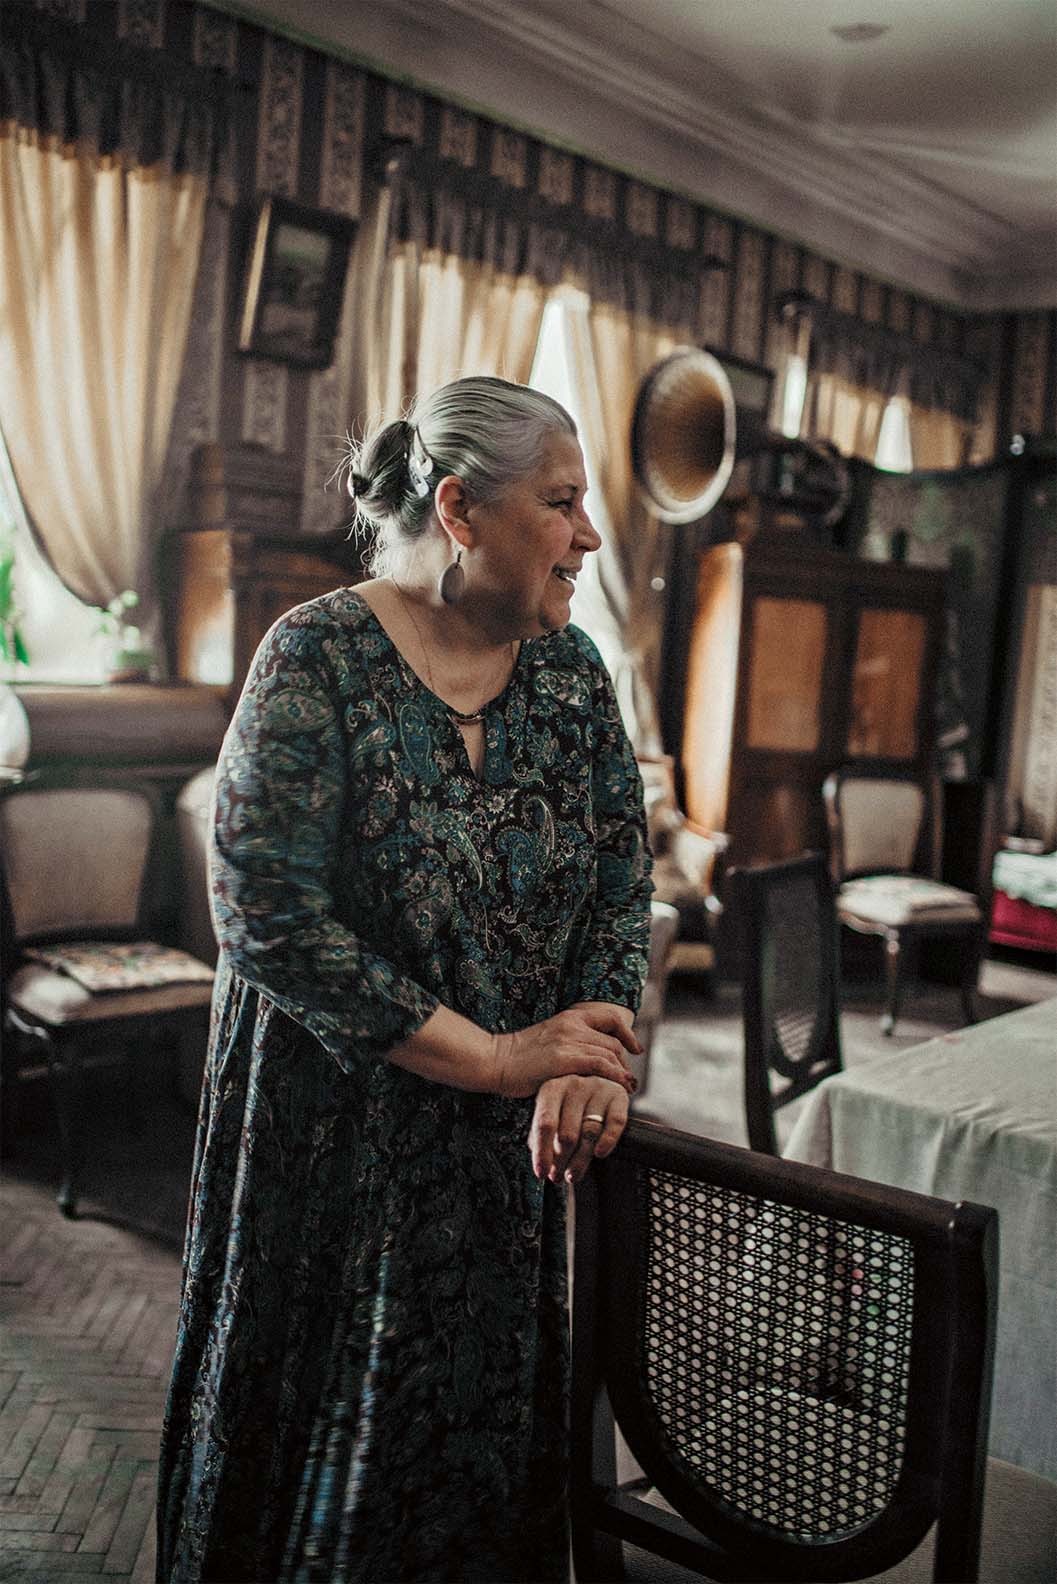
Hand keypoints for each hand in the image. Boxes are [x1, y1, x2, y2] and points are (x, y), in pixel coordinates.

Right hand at [490, 1006, 641, 1099]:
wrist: (495, 1060)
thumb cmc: (519, 1057)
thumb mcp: (549, 1039)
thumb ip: (570, 1043)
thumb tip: (591, 1057)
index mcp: (569, 1018)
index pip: (609, 1019)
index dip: (627, 1034)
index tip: (635, 1049)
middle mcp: (572, 1025)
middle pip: (613, 1042)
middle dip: (624, 1062)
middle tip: (625, 1080)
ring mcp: (568, 1041)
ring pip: (610, 1054)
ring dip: (622, 1073)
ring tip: (626, 1089)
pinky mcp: (564, 1059)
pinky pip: (600, 1065)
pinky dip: (615, 1076)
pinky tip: (619, 1088)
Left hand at [528, 1076, 628, 1184]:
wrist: (598, 1083)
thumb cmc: (568, 1105)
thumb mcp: (551, 1114)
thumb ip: (542, 1135)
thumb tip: (542, 1164)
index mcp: (551, 1088)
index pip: (545, 1124)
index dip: (542, 1152)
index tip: (541, 1174)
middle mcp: (574, 1084)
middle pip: (568, 1133)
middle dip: (561, 1161)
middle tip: (557, 1177)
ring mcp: (598, 1088)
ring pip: (589, 1133)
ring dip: (580, 1160)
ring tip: (572, 1175)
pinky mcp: (619, 1096)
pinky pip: (615, 1123)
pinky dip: (607, 1141)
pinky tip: (599, 1154)